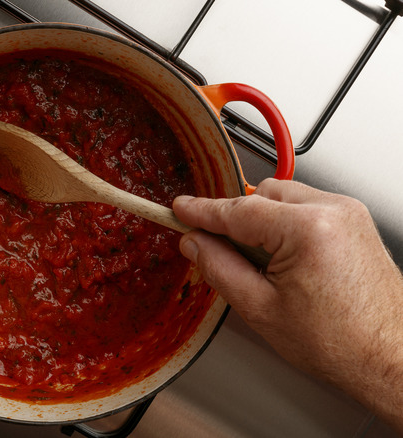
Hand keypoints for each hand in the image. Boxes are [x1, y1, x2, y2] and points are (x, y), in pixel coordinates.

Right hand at [173, 179, 402, 430]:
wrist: (389, 358)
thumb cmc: (340, 343)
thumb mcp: (260, 308)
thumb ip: (219, 267)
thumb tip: (194, 244)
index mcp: (308, 229)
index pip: (238, 209)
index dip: (202, 210)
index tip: (180, 208)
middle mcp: (333, 211)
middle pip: (261, 195)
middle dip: (236, 219)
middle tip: (217, 249)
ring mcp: (348, 214)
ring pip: (283, 199)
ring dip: (261, 223)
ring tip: (259, 265)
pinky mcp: (355, 223)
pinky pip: (305, 209)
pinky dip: (285, 226)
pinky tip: (281, 262)